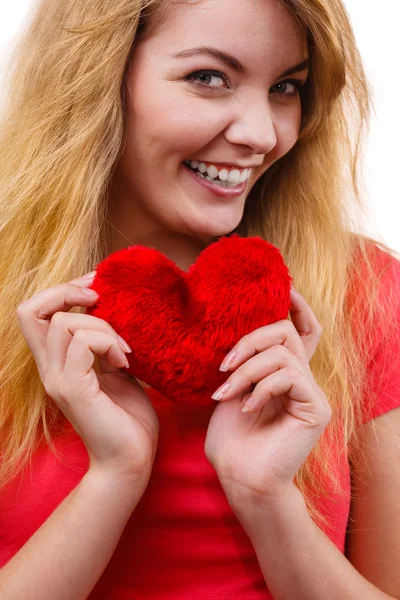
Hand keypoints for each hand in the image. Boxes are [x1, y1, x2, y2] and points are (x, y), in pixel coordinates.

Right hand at [16, 272, 158, 482]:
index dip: (60, 290)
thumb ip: (104, 342)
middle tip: (103, 302)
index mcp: (56, 360)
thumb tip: (113, 308)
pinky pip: (83, 343)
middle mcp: (49, 368)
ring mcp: (58, 379)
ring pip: (62, 322)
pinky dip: (108, 342)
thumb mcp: (115, 368)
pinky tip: (125, 363)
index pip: (33, 311)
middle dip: (69, 291)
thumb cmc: (127, 416)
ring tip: (123, 350)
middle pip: (29, 308)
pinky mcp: (73, 390)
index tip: (97, 290)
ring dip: (102, 324)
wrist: (132, 459)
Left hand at [204, 288, 331, 503]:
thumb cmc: (231, 441)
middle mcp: (301, 378)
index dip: (296, 307)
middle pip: (286, 331)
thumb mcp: (228, 391)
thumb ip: (240, 363)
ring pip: (284, 352)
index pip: (300, 330)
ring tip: (227, 392)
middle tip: (224, 364)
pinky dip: (261, 386)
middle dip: (250, 339)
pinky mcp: (316, 407)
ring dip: (248, 368)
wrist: (241, 480)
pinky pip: (290, 375)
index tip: (285, 288)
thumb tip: (230, 332)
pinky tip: (246, 407)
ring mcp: (311, 393)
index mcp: (283, 373)